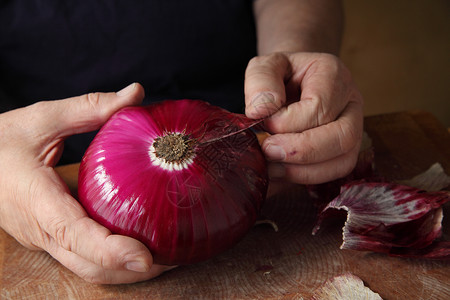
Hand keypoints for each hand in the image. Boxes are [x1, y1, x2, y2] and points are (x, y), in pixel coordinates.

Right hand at [0, 83, 172, 283]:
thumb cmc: (0, 140)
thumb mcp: (42, 118)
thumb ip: (91, 107)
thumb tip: (136, 93)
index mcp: (36, 199)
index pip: (74, 234)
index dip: (110, 250)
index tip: (145, 258)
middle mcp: (41, 229)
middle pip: (88, 265)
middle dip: (131, 270)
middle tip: (174, 259)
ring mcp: (45, 238)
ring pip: (87, 268)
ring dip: (126, 271)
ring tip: (166, 258)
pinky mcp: (51, 238)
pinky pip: (84, 258)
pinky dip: (114, 260)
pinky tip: (140, 245)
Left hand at [245, 52, 363, 185]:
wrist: (290, 83)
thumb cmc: (280, 75)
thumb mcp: (265, 64)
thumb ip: (261, 80)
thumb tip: (261, 111)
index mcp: (333, 75)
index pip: (320, 106)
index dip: (288, 121)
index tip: (263, 123)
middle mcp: (351, 103)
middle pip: (342, 137)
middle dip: (301, 150)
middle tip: (267, 151)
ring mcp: (353, 129)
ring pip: (343, 160)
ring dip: (304, 170)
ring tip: (271, 166)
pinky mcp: (344, 152)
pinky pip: (334, 173)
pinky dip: (305, 178)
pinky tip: (279, 172)